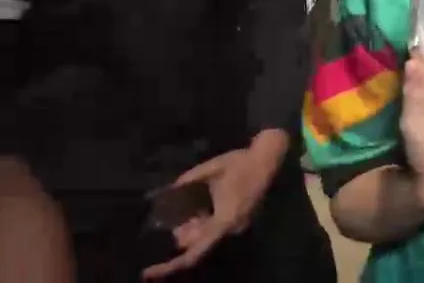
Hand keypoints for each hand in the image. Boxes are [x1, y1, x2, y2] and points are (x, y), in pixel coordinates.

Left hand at [140, 142, 279, 279]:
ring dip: (193, 226)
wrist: (269, 158)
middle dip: (182, 233)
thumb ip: (185, 184)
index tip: (149, 271)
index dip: (171, 265)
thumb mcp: (207, 170)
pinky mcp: (241, 220)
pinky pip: (217, 229)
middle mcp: (232, 229)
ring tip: (187, 207)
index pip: (194, 252)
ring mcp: (238, 226)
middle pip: (198, 244)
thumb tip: (165, 194)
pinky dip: (204, 222)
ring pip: (207, 237)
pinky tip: (200, 207)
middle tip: (172, 216)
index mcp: (224, 221)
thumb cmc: (239, 163)